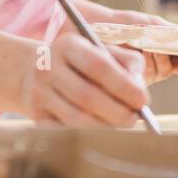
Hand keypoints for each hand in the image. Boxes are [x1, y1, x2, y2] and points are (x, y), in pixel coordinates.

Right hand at [19, 27, 150, 126]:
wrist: (33, 72)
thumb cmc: (79, 62)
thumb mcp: (100, 51)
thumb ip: (126, 61)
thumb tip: (139, 86)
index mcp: (67, 45)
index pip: (98, 65)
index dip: (123, 85)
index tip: (143, 100)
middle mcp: (48, 66)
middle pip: (87, 96)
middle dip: (117, 111)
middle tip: (135, 118)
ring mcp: (38, 91)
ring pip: (77, 118)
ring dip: (105, 125)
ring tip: (122, 123)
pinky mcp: (35, 114)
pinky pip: (66, 130)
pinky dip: (88, 132)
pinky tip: (102, 127)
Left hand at [100, 8, 177, 84]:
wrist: (97, 29)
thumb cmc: (123, 23)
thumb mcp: (148, 23)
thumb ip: (168, 30)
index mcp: (164, 45)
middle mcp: (159, 59)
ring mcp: (149, 69)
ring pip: (168, 69)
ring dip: (174, 62)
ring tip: (176, 54)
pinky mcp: (138, 78)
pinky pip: (152, 75)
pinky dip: (158, 68)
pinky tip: (159, 60)